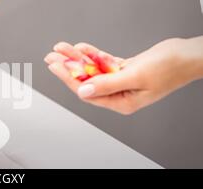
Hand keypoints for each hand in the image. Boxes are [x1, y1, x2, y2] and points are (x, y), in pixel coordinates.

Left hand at [44, 37, 202, 114]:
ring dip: (78, 58)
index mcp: (122, 102)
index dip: (69, 77)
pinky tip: (80, 48)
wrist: (189, 55)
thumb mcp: (135, 76)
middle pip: (87, 80)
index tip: (55, 66)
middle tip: (52, 56)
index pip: (87, 91)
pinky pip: (103, 62)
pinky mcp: (125, 69)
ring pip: (93, 69)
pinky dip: (92, 55)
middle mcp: (119, 93)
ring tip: (61, 49)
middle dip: (68, 67)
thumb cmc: (171, 68)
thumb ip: (107, 84)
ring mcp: (122, 80)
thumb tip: (83, 91)